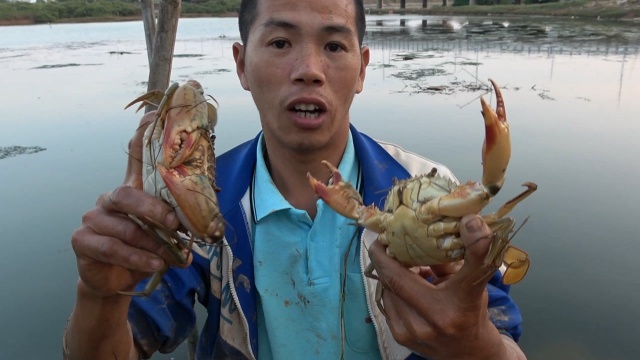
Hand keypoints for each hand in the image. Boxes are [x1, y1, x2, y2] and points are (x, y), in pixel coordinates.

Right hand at [70, 112, 191, 296]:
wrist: (117, 280)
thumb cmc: (145, 249)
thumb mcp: (165, 233)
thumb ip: (180, 221)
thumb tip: (210, 219)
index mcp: (133, 188)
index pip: (135, 154)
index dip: (143, 134)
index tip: (156, 114)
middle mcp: (111, 198)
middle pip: (127, 193)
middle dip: (153, 210)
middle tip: (174, 225)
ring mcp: (94, 217)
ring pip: (123, 226)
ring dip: (150, 243)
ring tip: (169, 257)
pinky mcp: (82, 239)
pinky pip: (111, 247)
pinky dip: (136, 257)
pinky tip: (153, 264)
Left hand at [368, 214, 517, 358]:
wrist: (468, 353)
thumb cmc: (471, 311)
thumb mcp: (475, 281)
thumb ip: (464, 254)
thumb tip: (460, 220)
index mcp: (458, 303)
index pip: (445, 268)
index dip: (409, 249)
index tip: (391, 231)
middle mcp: (432, 320)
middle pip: (396, 279)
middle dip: (386, 256)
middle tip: (388, 238)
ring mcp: (412, 331)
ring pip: (388, 289)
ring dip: (391, 272)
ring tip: (399, 259)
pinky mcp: (399, 336)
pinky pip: (387, 301)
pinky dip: (392, 287)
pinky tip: (404, 281)